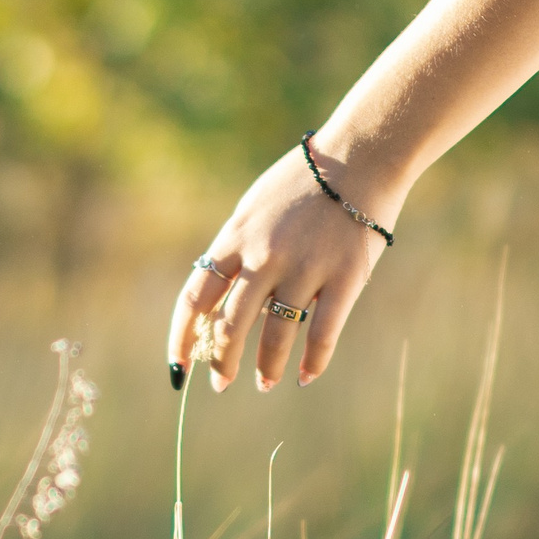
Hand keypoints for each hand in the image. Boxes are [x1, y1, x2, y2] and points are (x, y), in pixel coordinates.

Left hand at [166, 138, 401, 392]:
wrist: (360, 155)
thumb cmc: (305, 183)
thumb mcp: (256, 209)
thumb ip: (239, 253)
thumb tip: (227, 304)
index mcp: (236, 237)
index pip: (196, 297)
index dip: (182, 336)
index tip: (178, 366)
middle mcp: (264, 256)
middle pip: (231, 324)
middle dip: (221, 361)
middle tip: (221, 383)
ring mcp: (305, 268)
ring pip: (276, 335)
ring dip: (266, 368)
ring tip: (264, 383)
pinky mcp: (345, 277)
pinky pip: (323, 332)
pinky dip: (313, 361)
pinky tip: (305, 376)